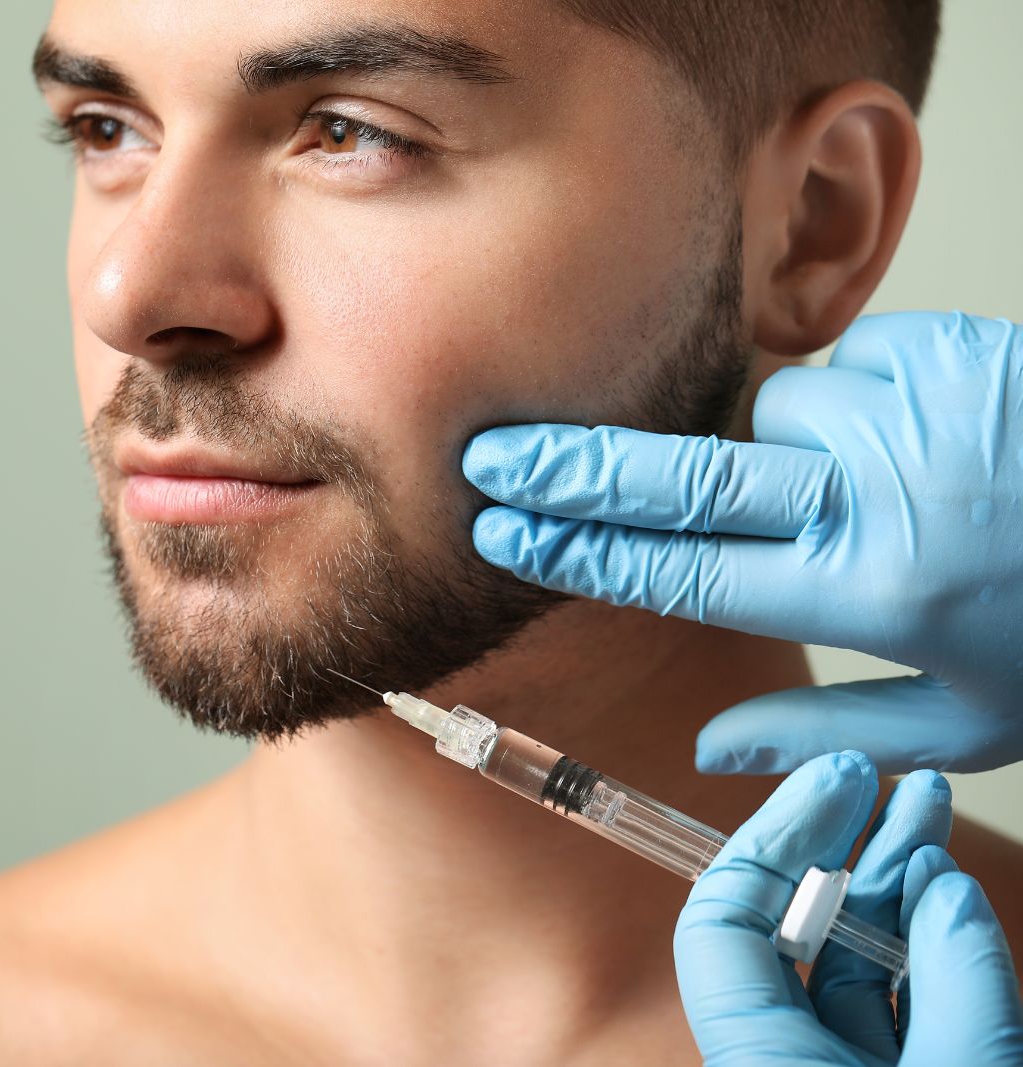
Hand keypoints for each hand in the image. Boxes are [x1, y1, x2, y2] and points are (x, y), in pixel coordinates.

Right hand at [463, 311, 1022, 772]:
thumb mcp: (971, 721)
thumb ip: (830, 733)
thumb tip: (713, 750)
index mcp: (873, 590)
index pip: (684, 569)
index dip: (580, 551)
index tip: (505, 533)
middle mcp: (879, 494)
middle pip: (681, 476)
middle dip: (572, 469)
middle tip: (492, 456)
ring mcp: (912, 407)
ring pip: (770, 410)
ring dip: (778, 443)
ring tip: (857, 481)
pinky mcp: (945, 345)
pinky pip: (843, 364)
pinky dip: (850, 399)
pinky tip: (906, 435)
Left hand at [675, 751, 1022, 1064]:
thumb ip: (958, 983)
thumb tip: (945, 884)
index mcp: (760, 1057)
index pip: (721, 924)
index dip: (773, 839)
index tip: (833, 780)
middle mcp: (783, 1058)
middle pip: (790, 931)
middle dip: (841, 844)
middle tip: (872, 774)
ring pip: (849, 963)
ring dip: (892, 881)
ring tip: (926, 805)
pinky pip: (893, 1007)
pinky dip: (923, 948)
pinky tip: (947, 884)